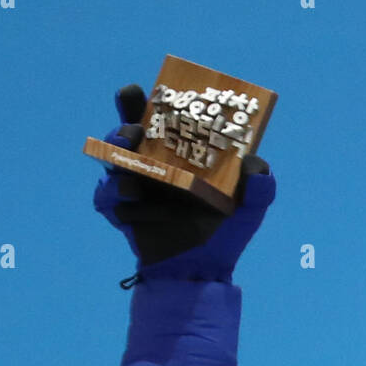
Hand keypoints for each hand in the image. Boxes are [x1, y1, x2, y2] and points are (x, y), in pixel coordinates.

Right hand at [92, 84, 276, 281]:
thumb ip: (260, 187)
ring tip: (128, 154)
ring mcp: (135, 187)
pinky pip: (105, 198)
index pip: (163, 119)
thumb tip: (255, 163)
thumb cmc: (225, 235)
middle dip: (125, 119)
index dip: (153, 101)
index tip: (152, 92)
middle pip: (129, 130)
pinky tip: (126, 196)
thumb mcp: (250, 210)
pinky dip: (110, 195)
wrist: (203, 274)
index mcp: (180, 154)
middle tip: (135, 125)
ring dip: (116, 152)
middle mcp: (154, 165)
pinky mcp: (122, 213)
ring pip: (112, 159)